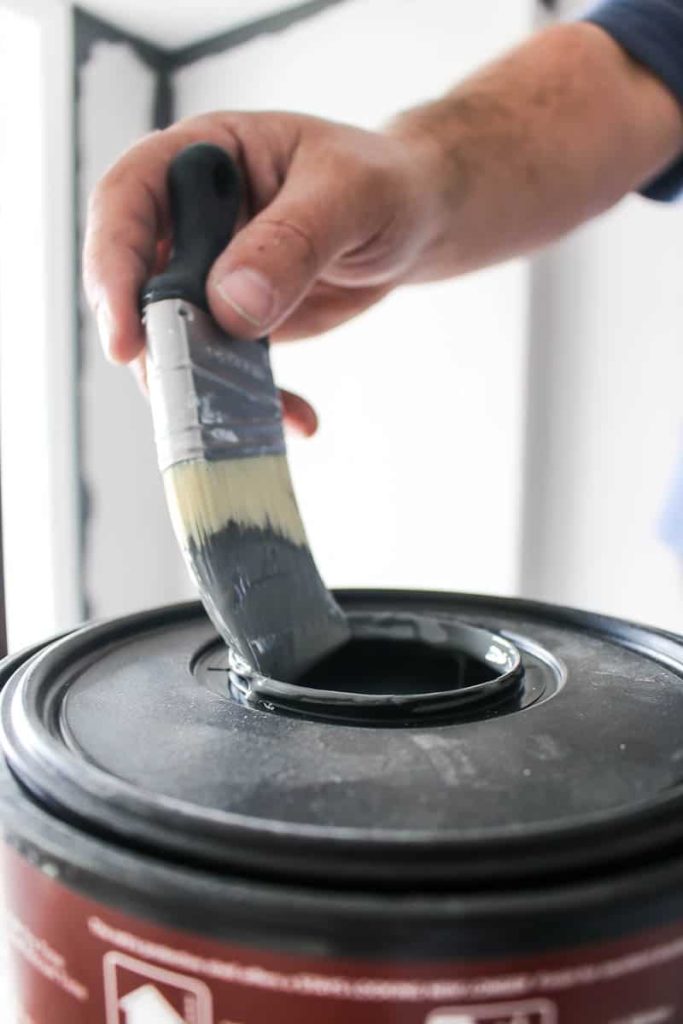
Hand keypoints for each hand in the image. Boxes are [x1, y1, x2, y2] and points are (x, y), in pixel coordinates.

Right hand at [83, 111, 442, 431]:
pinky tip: (294, 417)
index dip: (112, 267)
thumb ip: (293, 241)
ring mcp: (209, 274)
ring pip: (174, 339)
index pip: (126, 202)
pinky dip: (251, 402)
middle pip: (137, 286)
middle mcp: (191, 218)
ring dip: (202, 388)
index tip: (126, 336)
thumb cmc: (382, 181)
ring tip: (249, 420)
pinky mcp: (235, 322)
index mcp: (200, 157)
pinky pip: (223, 369)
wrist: (416, 218)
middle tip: (185, 396)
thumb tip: (230, 303)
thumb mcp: (349, 195)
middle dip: (155, 347)